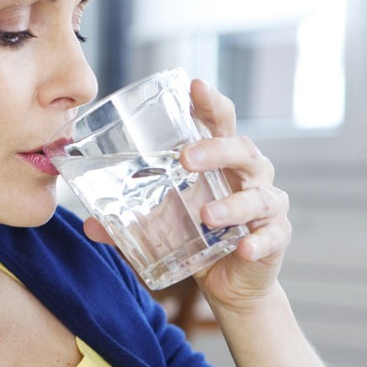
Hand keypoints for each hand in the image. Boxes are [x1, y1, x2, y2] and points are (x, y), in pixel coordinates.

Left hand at [83, 79, 291, 311]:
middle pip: (242, 149)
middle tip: (186, 158)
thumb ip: (128, 221)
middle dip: (216, 150)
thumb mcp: (161, 223)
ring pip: (259, 195)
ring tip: (207, 215)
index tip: (195, 85)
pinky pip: (272, 235)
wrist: (228, 280)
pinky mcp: (276, 236)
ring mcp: (266, 205)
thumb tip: (89, 225)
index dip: (211, 102)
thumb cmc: (197, 234)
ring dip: (233, 204)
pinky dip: (259, 241)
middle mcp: (248, 174)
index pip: (220, 122)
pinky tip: (243, 247)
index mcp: (221, 160)